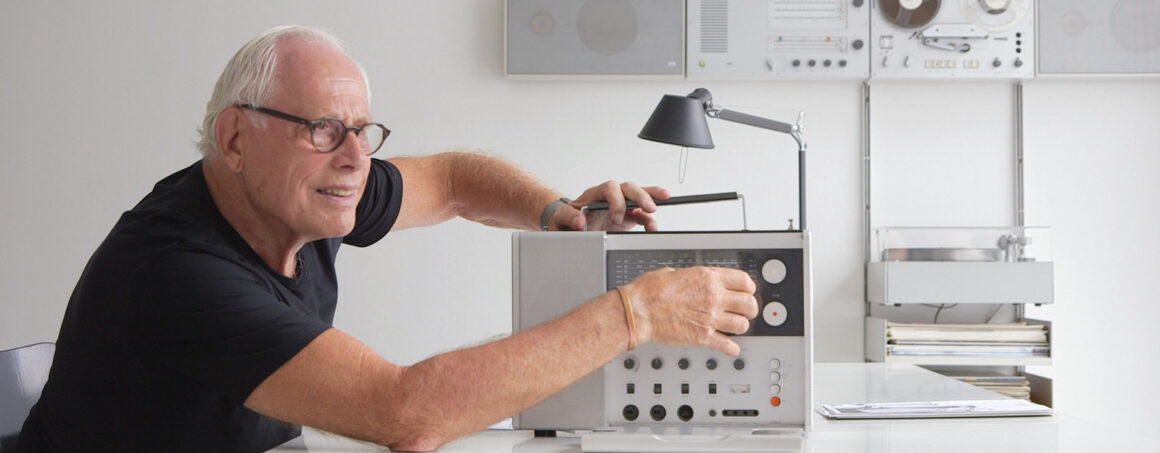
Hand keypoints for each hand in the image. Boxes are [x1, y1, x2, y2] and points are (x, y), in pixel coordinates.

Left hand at [550, 181, 669, 231]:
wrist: (568, 227)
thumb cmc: (566, 220)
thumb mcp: (561, 218)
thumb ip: (568, 217)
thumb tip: (579, 220)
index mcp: (595, 194)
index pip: (610, 188)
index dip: (616, 200)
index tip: (616, 217)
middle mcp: (610, 196)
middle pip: (629, 188)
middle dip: (641, 196)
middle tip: (649, 207)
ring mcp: (621, 205)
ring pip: (639, 196)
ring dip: (651, 200)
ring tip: (660, 206)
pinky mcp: (627, 216)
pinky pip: (642, 214)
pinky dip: (649, 220)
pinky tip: (653, 227)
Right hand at [618, 267, 758, 355]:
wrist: (638, 312)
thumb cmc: (649, 291)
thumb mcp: (673, 272)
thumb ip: (691, 277)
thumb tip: (692, 280)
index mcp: (707, 278)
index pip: (744, 281)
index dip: (748, 287)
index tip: (746, 291)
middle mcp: (713, 297)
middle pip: (749, 303)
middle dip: (749, 308)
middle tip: (744, 311)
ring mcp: (710, 318)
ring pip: (743, 325)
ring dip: (740, 326)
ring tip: (734, 326)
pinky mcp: (703, 337)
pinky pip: (727, 345)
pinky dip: (731, 348)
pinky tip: (730, 347)